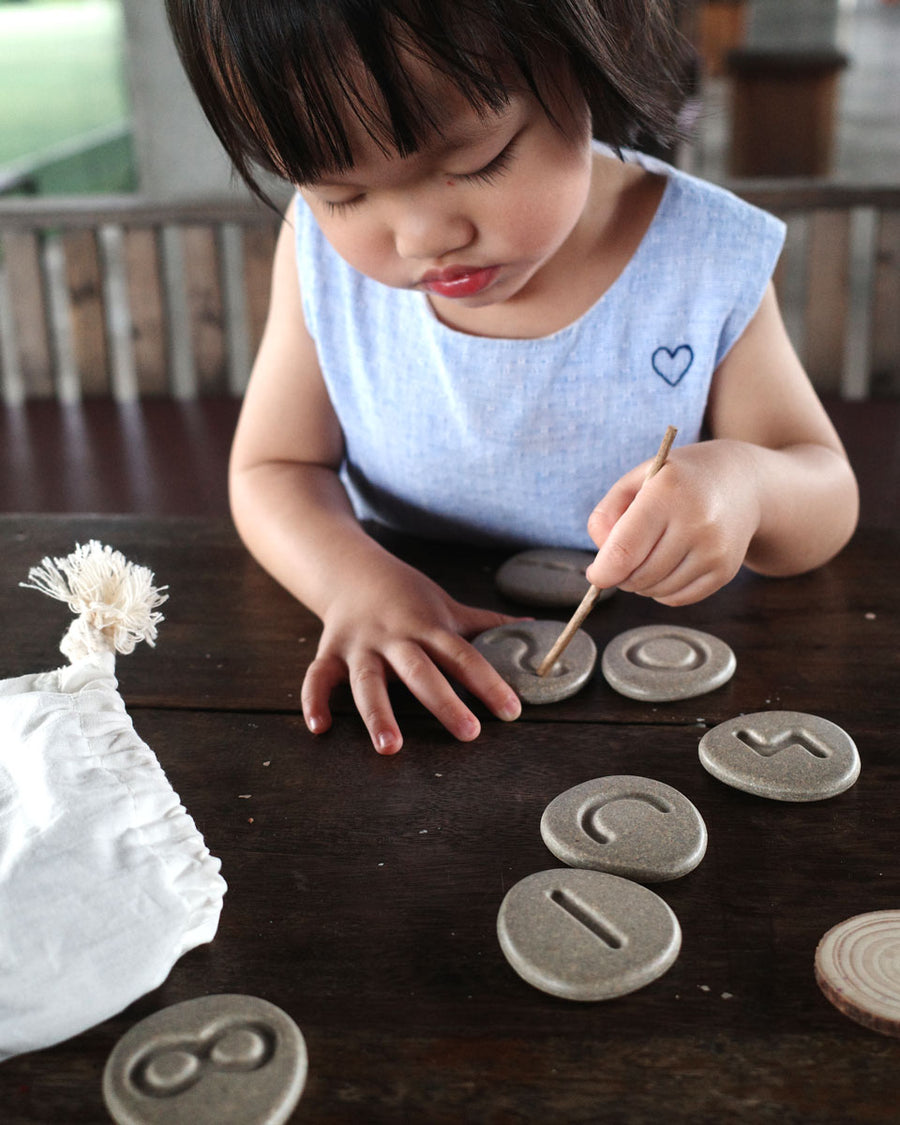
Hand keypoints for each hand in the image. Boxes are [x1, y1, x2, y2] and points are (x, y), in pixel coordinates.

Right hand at [301, 554, 523, 753]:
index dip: (489, 682)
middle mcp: (395, 638)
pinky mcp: (330, 652)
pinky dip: (314, 700)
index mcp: (428, 627)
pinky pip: (318, 676)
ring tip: (390, 746)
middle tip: (468, 733)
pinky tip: (319, 727)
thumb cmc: (407, 595)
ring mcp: (360, 646)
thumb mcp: (448, 605)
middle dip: (444, 702)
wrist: (352, 568)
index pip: (464, 656)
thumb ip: (488, 621)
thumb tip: (535, 627)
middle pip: (421, 672)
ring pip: (368, 681)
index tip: (511, 710)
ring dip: (378, 713)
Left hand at [585, 440, 761, 604]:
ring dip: (641, 583)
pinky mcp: (725, 570)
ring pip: (657, 590)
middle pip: (638, 575)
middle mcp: (696, 522)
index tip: (596, 573)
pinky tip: (667, 566)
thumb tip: (602, 563)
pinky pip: (678, 598)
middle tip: (623, 558)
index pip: (624, 550)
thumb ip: (607, 514)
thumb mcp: (638, 479)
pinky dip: (662, 590)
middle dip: (621, 575)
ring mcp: (714, 550)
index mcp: (668, 492)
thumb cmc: (678, 481)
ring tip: (647, 557)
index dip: (602, 571)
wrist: (742, 484)